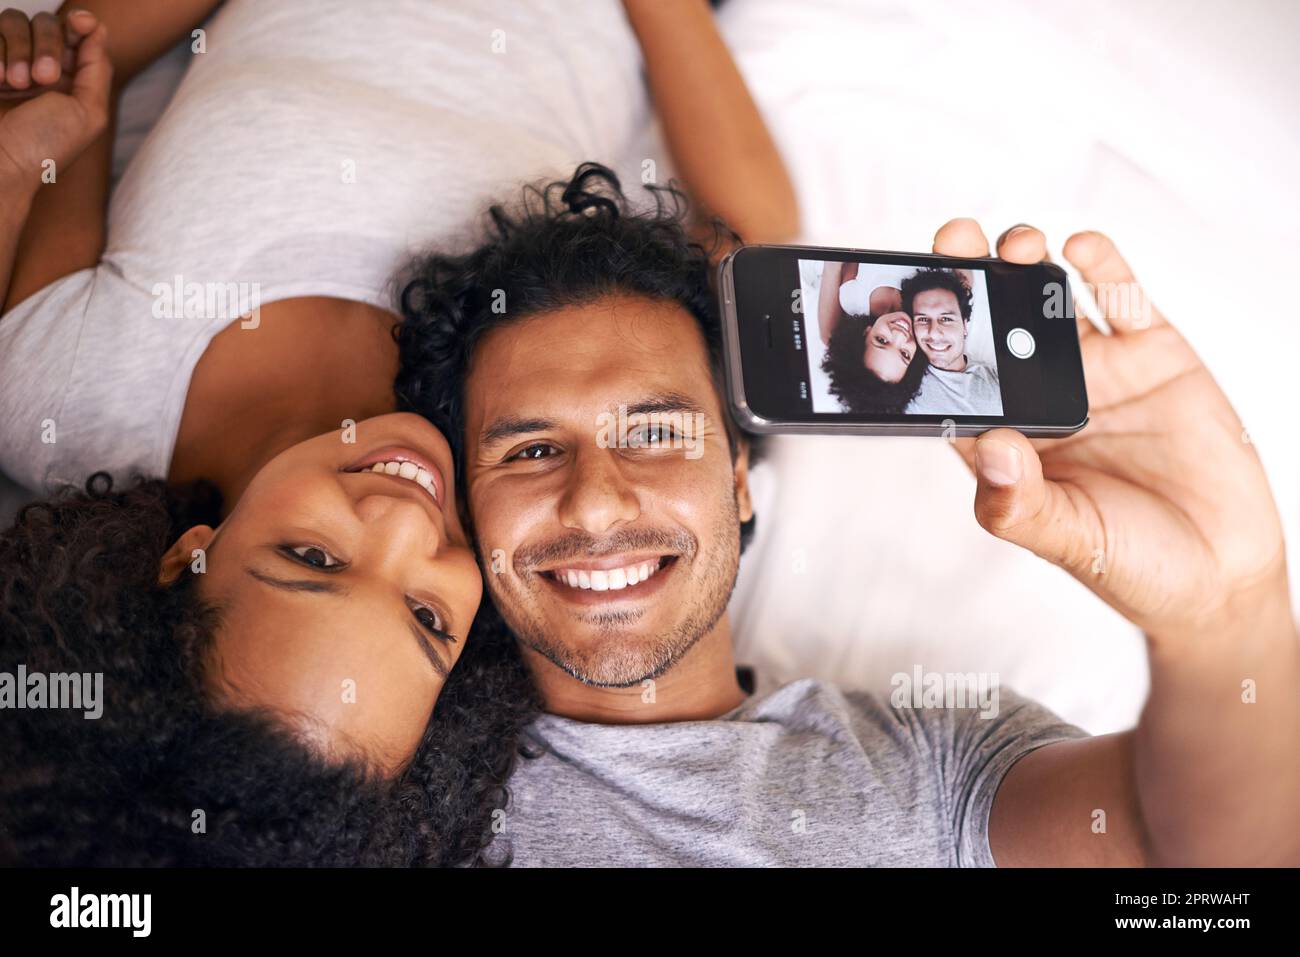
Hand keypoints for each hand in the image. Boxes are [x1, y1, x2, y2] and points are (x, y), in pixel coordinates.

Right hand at [0, 8, 110, 190]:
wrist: (0, 165)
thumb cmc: (44, 147)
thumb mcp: (87, 112)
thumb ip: (97, 69)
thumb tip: (97, 28)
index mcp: (71, 80)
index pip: (76, 34)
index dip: (81, 23)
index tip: (81, 22)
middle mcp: (38, 67)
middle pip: (47, 23)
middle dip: (49, 45)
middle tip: (45, 78)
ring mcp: (7, 63)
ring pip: (14, 21)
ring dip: (19, 49)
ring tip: (16, 83)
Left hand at [934, 219, 1289, 642]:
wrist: (1221, 575)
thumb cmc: (1127, 565)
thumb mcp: (1067, 539)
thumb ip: (1021, 502)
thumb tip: (993, 448)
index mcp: (1006, 439)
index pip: (953, 380)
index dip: (929, 342)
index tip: (906, 302)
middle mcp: (1043, 396)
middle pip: (994, 327)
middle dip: (971, 283)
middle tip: (951, 241)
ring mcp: (1097, 371)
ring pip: (1049, 301)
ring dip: (1027, 263)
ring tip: (1014, 244)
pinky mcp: (1154, 355)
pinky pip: (1122, 299)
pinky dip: (1103, 266)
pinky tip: (1080, 245)